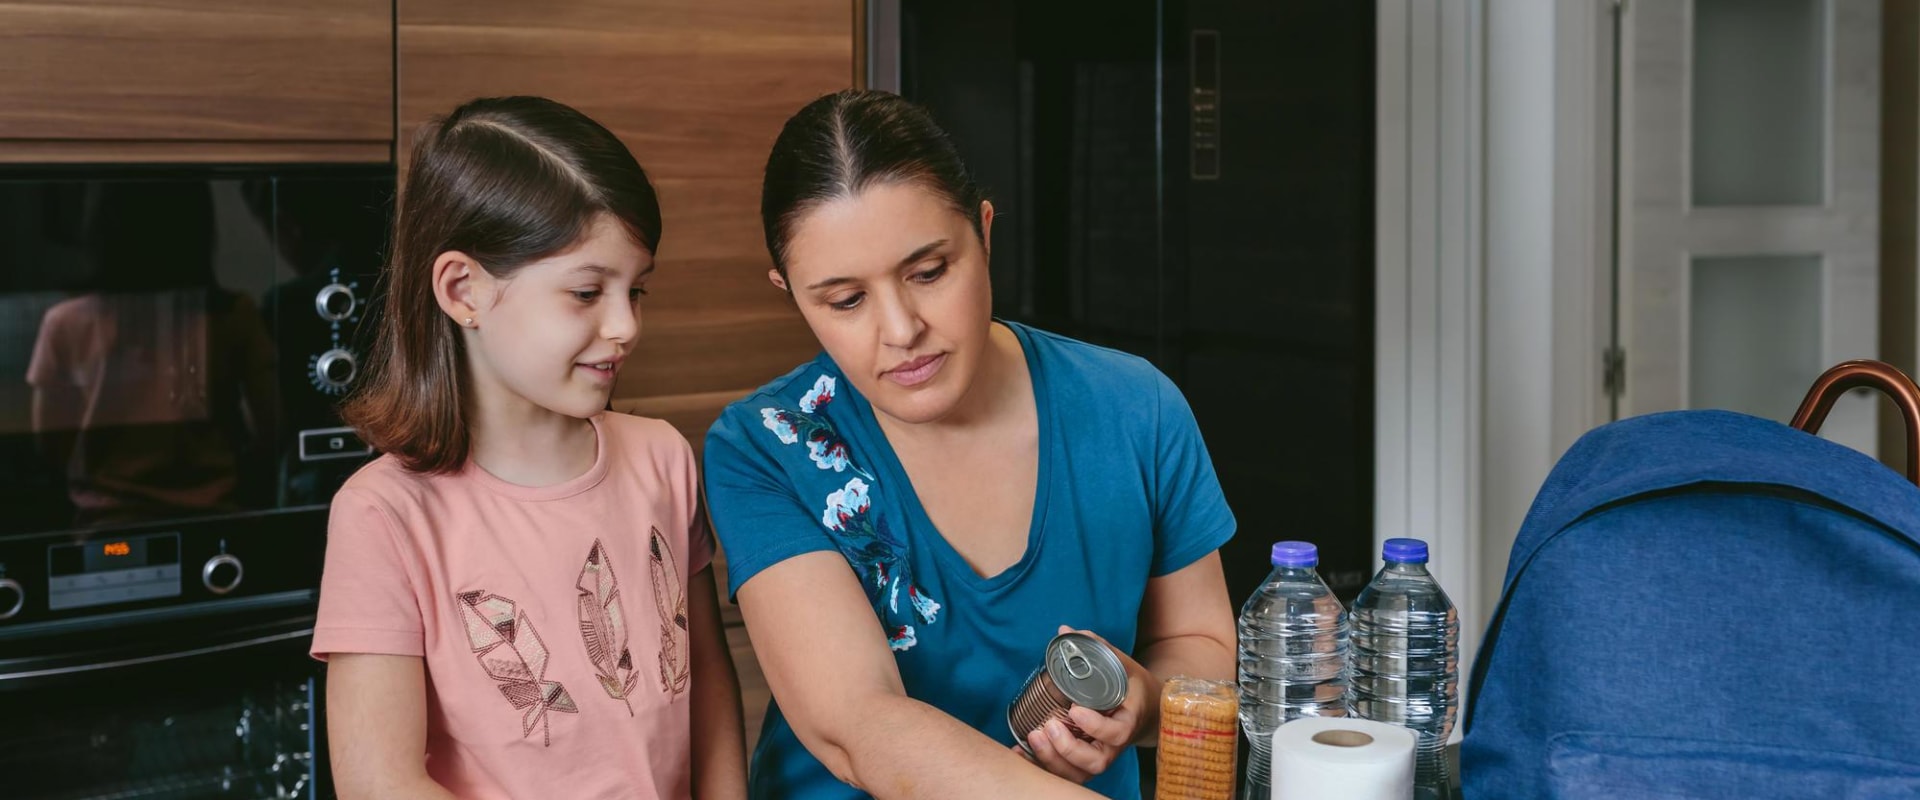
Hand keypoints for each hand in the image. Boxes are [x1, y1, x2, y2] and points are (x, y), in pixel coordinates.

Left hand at [1012, 626, 1153, 783]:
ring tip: (1034, 736)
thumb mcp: (1120, 664)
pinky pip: (1064, 772)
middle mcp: (1114, 746)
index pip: (1116, 733)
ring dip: (1053, 759)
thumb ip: (1094, 647)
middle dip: (1069, 748)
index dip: (1096, 726)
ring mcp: (1098, 756)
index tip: (1075, 709)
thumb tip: (1064, 630)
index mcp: (1127, 721)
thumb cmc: (1129, 686)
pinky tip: (1021, 752)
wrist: (1144, 710)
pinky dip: (1042, 766)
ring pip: (1079, 773)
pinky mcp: (1082, 762)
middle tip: (1049, 726)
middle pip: (1096, 762)